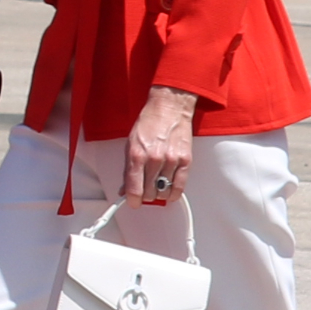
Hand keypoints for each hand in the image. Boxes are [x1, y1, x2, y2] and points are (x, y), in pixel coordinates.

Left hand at [122, 85, 196, 208]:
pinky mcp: (185, 161)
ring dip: (158, 193)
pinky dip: (173, 193)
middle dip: (144, 195)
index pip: (134, 188)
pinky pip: (179, 187)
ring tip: (156, 186)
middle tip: (144, 190)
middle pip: (149, 193)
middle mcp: (154, 159)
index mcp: (137, 155)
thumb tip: (125, 188)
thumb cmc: (150, 122)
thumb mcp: (131, 143)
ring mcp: (171, 161)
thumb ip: (128, 168)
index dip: (132, 200)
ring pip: (163, 193)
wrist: (170, 107)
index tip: (132, 202)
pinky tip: (168, 190)